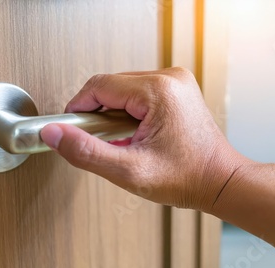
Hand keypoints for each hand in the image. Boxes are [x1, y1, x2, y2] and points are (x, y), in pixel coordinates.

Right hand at [41, 67, 247, 210]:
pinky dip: (129, 113)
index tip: (71, 130)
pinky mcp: (177, 90)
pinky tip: (137, 135)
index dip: (78, 108)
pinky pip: (139, 93)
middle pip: (111, 85)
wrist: (219, 181)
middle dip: (98, 114)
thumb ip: (87, 152)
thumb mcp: (130, 171)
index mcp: (159, 90)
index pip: (99, 86)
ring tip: (125, 142)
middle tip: (105, 143)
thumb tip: (55, 135)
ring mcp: (176, 82)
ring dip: (114, 114)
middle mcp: (170, 78)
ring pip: (123, 89)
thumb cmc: (188, 178)